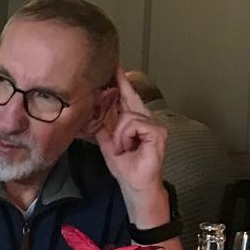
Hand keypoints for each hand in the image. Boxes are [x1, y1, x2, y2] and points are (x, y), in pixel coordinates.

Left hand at [96, 67, 168, 211]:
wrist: (135, 185)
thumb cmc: (125, 166)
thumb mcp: (107, 142)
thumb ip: (103, 125)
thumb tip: (91, 110)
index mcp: (134, 120)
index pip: (127, 96)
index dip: (120, 81)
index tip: (113, 65)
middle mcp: (147, 118)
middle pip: (130, 96)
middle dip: (120, 85)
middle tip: (114, 70)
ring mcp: (155, 125)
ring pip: (128, 115)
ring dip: (119, 134)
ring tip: (121, 147)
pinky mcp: (158, 133)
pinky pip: (134, 124)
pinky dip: (126, 136)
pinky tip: (128, 147)